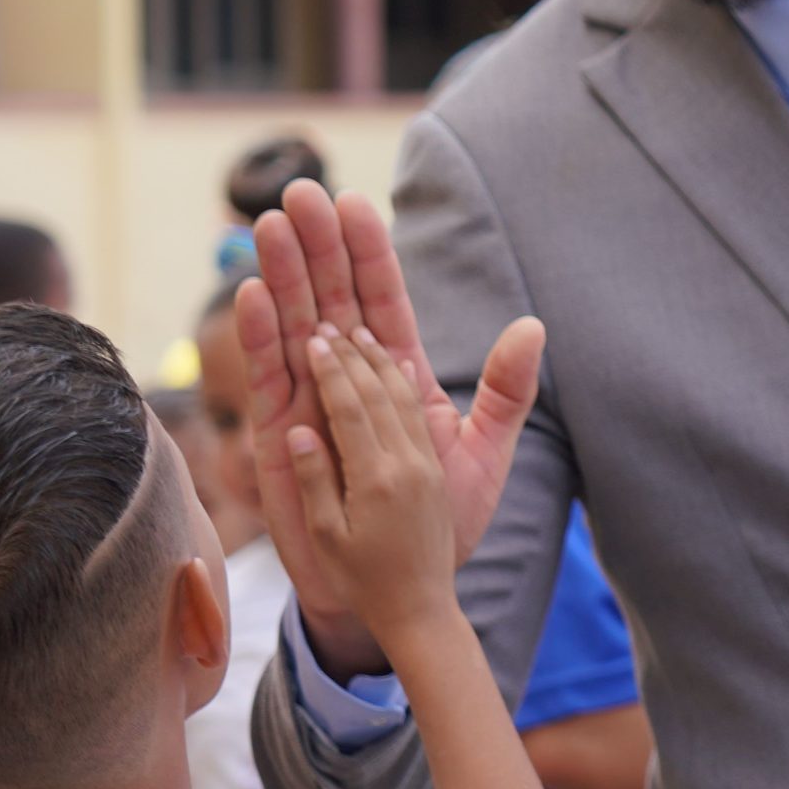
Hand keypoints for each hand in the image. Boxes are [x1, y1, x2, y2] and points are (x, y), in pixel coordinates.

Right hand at [238, 181, 543, 676]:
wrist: (398, 594)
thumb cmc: (438, 528)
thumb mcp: (483, 457)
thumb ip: (503, 393)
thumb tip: (534, 327)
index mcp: (398, 377)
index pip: (380, 302)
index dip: (368, 255)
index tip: (356, 205)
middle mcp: (347, 380)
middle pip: (329, 300)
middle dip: (317, 248)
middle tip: (300, 194)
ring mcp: (309, 405)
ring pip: (293, 328)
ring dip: (282, 277)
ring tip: (270, 226)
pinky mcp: (279, 438)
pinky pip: (268, 381)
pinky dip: (259, 339)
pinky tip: (253, 297)